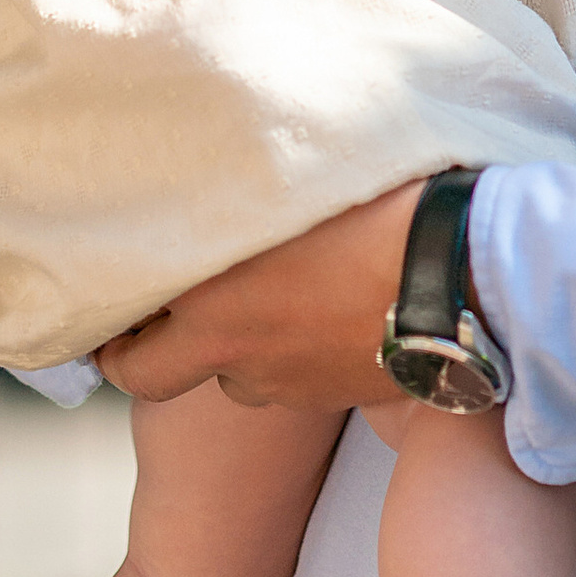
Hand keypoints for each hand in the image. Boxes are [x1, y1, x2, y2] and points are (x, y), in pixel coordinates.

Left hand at [95, 180, 427, 410]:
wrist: (463, 273)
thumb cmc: (376, 208)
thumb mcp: (286, 189)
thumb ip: (225, 202)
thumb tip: (194, 180)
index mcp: (211, 309)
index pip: (126, 357)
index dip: (112, 338)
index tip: (114, 310)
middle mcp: (242, 359)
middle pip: (162, 381)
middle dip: (158, 351)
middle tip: (169, 314)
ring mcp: (294, 386)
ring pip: (243, 375)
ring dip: (241, 345)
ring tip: (269, 292)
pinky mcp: (343, 397)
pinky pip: (301, 377)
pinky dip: (300, 351)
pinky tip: (328, 308)